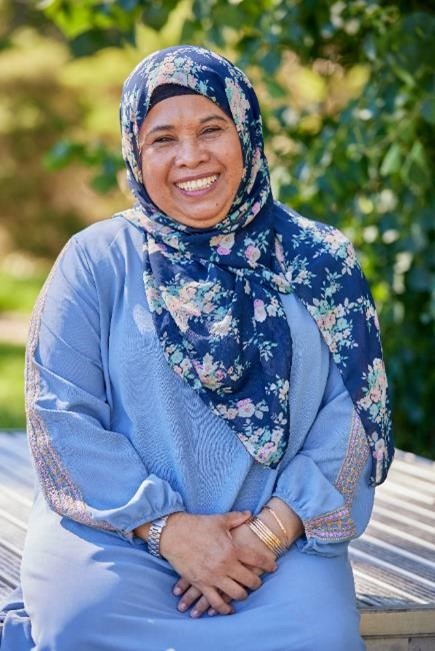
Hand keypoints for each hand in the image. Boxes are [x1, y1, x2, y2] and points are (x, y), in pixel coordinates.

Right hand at [160, 511, 276, 615]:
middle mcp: (225, 565)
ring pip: (236, 594)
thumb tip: (250, 514)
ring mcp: (213, 576)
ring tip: (244, 592)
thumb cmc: (197, 525)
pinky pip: (216, 602)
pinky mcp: (201, 584)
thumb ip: (236, 519)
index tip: (273, 567)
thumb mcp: (219, 520)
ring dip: (243, 594)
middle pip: (249, 580)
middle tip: (258, 581)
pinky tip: (229, 609)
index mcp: (232, 548)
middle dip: (257, 582)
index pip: (257, 559)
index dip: (268, 564)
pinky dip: (224, 608)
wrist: (174, 534)